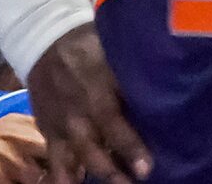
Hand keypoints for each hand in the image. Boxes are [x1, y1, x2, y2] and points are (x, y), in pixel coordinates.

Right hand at [24, 24, 148, 183]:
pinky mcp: (48, 133)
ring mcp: (60, 127)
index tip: (146, 169)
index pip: (114, 125)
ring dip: (93, 177)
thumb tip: (164, 99)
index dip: (130, 148)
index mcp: (97, 93)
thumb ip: (132, 82)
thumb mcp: (114, 57)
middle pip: (93, 152)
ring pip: (73, 162)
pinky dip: (64, 178)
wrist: (47, 41)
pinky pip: (55, 162)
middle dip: (113, 173)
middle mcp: (76, 115)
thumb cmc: (93, 48)